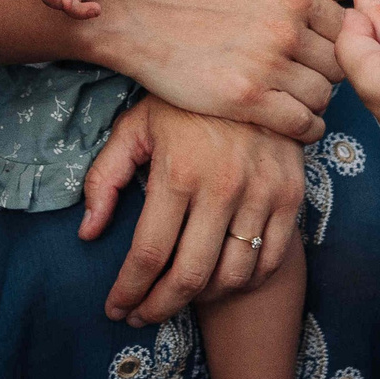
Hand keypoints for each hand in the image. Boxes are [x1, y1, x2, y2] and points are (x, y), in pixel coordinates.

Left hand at [78, 97, 306, 324]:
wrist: (252, 64)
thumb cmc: (184, 100)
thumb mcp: (136, 126)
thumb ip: (105, 177)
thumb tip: (88, 232)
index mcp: (179, 171)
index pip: (149, 254)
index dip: (129, 291)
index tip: (116, 309)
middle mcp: (223, 186)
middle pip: (189, 276)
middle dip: (159, 308)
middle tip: (141, 315)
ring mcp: (262, 192)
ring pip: (232, 276)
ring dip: (201, 300)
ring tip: (177, 296)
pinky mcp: (291, 194)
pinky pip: (271, 260)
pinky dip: (244, 282)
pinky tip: (220, 279)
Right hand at [81, 0, 345, 141]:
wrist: (138, 13)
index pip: (346, 29)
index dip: (337, 45)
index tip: (321, 56)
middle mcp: (287, 26)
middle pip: (339, 65)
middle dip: (327, 76)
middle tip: (308, 82)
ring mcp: (268, 63)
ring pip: (323, 96)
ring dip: (315, 104)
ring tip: (297, 103)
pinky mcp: (246, 99)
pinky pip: (300, 123)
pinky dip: (305, 129)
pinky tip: (294, 125)